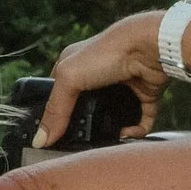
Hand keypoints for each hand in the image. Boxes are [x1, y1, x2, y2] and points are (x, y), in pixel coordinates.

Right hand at [37, 11, 170, 147]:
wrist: (150, 47)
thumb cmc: (107, 52)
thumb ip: (55, 110)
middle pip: (88, 107)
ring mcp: (123, 85)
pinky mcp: (145, 93)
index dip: (55, 112)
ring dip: (113, 130)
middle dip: (87, 125)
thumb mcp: (69, 78)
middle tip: (83, 143)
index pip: (60, 92)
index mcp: (76, 64)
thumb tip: (40, 139)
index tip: (53, 136)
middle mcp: (99, 74)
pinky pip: (141, 119)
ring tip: (109, 140)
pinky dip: (137, 130)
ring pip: (115, 115)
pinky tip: (130, 134)